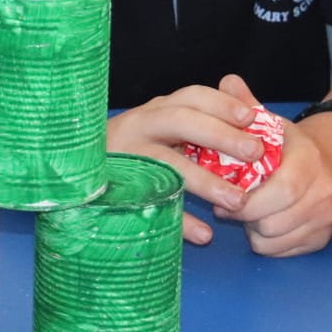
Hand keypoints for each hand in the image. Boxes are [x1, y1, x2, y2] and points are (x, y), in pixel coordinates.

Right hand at [106, 76, 268, 245]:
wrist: (77, 174)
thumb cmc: (133, 152)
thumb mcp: (160, 131)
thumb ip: (196, 126)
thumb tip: (248, 120)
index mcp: (155, 112)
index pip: (190, 97)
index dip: (222, 104)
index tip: (250, 117)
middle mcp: (138, 127)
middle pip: (181, 121)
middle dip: (221, 136)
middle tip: (254, 153)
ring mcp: (126, 158)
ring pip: (167, 163)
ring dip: (205, 182)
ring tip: (237, 201)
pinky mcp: (116, 191)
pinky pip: (152, 206)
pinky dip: (179, 222)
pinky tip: (204, 234)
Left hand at [224, 82, 331, 256]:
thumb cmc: (290, 145)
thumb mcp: (271, 122)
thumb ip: (248, 104)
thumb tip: (227, 80)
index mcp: (308, 162)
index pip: (281, 190)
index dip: (248, 201)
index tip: (225, 198)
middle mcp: (323, 192)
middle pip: (275, 221)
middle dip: (245, 218)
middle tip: (228, 208)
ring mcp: (326, 218)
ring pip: (276, 239)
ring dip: (254, 231)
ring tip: (246, 214)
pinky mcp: (323, 238)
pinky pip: (284, 252)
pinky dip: (268, 243)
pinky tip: (263, 224)